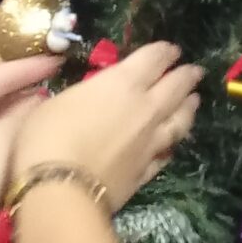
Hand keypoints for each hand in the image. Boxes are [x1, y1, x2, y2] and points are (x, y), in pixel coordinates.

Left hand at [0, 58, 60, 242]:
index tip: (57, 63)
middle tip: (51, 83)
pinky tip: (25, 139)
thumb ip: (21, 114)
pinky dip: (5, 135)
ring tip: (43, 108)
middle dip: (18, 90)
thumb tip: (36, 98)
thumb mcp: (0, 142)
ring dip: (13, 113)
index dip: (26, 68)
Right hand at [11, 40, 201, 211]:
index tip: (171, 50)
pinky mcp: (147, 172)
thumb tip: (85, 97)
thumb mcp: (55, 103)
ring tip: (194, 101)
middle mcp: (146, 109)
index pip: (154, 59)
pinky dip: (171, 146)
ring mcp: (151, 143)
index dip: (165, 52)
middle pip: (176, 87)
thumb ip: (81, 96)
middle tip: (194, 71)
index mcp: (123, 83)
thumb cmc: (46, 138)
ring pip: (180, 121)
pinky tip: (172, 145)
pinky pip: (166, 154)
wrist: (60, 192)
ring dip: (189, 109)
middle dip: (186, 75)